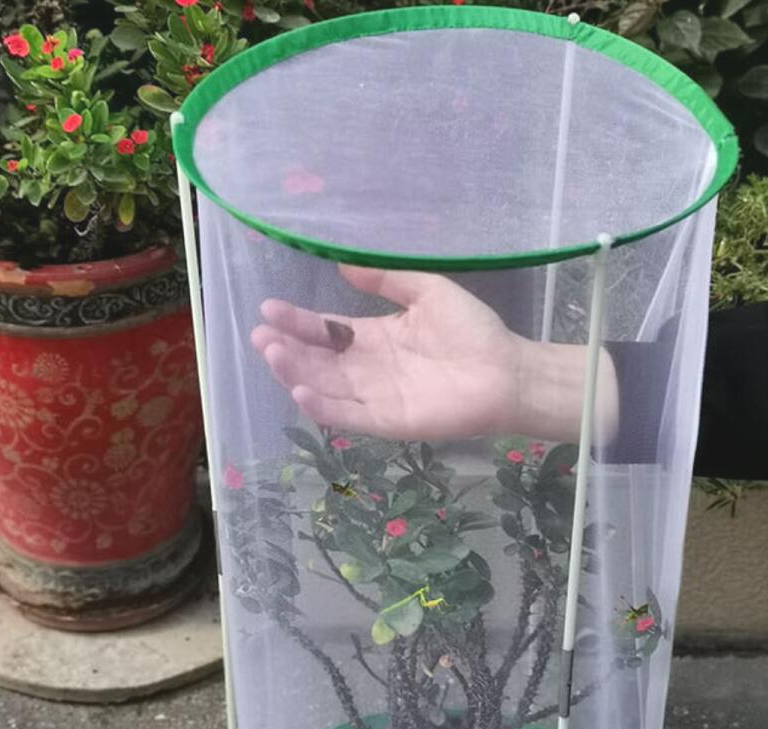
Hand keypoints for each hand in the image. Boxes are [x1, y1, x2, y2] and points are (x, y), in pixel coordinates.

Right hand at [251, 265, 617, 443]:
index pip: (326, 331)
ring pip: (325, 387)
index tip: (269, 309)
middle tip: (261, 335)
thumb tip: (343, 266)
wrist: (506, 370)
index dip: (298, 321)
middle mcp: (367, 368)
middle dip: (287, 348)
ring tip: (273, 353)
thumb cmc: (472, 331)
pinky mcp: (387, 422)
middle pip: (317, 360)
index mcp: (374, 337)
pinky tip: (300, 389)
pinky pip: (349, 416)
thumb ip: (387, 281)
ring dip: (296, 373)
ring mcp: (375, 397)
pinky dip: (323, 406)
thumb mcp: (427, 292)